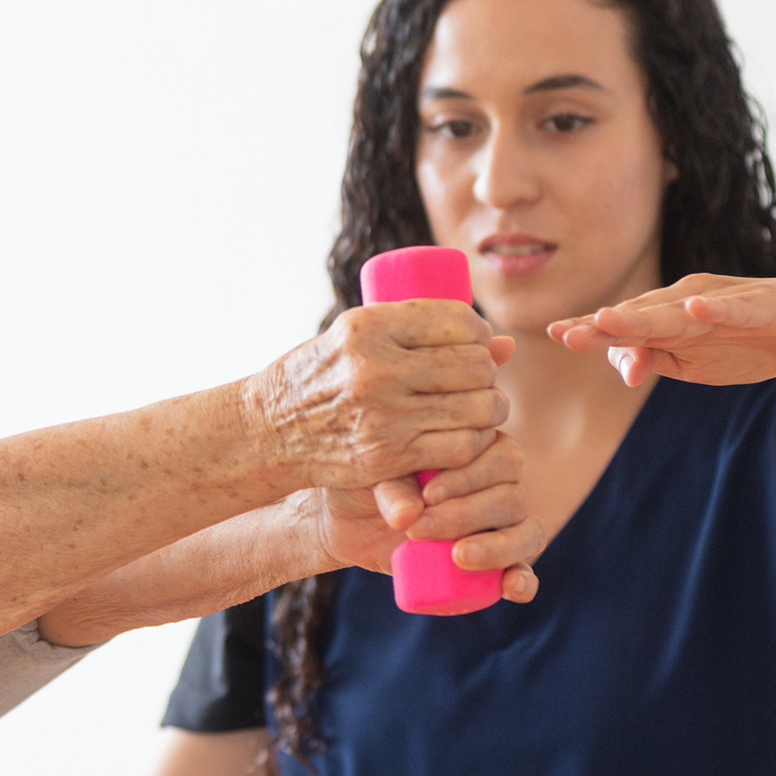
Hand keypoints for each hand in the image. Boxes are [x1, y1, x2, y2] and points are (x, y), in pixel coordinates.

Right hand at [244, 301, 515, 490]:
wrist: (270, 429)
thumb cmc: (320, 376)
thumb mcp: (357, 338)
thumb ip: (421, 335)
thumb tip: (505, 344)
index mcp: (369, 326)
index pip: (457, 320)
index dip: (480, 333)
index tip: (478, 345)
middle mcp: (377, 367)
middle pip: (474, 365)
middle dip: (488, 374)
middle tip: (479, 382)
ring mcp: (383, 414)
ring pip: (476, 408)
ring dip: (489, 410)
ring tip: (480, 408)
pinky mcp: (387, 455)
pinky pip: (460, 447)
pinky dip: (474, 442)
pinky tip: (466, 436)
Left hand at [294, 433, 543, 603]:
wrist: (348, 518)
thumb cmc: (366, 481)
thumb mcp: (374, 476)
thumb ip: (393, 488)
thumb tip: (409, 516)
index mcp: (482, 447)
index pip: (503, 457)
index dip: (470, 478)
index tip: (428, 494)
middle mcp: (501, 484)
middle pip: (512, 498)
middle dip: (466, 516)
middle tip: (419, 529)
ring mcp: (502, 525)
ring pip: (526, 532)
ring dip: (496, 547)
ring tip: (458, 556)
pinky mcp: (494, 563)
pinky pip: (523, 571)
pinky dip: (523, 580)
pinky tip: (512, 586)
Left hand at [546, 275, 775, 387]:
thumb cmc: (748, 342)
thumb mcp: (695, 363)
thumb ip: (657, 361)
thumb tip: (622, 369)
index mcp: (671, 315)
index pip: (624, 323)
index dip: (590, 329)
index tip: (555, 336)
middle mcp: (691, 300)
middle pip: (642, 313)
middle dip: (605, 324)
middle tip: (568, 333)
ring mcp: (726, 300)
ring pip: (679, 310)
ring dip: (645, 315)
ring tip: (611, 319)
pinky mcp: (765, 304)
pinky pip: (737, 308)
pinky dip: (716, 309)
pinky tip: (695, 310)